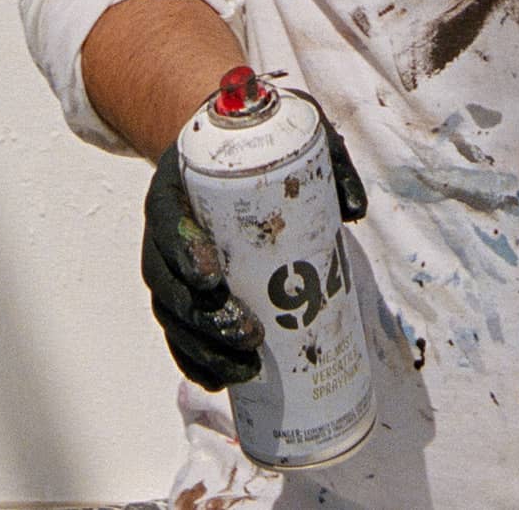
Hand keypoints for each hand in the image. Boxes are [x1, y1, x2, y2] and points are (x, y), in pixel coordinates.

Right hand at [141, 120, 367, 389]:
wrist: (222, 150)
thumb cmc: (258, 147)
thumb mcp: (290, 139)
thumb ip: (325, 161)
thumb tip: (354, 208)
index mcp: (177, 184)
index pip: (168, 220)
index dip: (185, 252)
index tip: (214, 277)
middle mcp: (164, 227)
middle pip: (168, 282)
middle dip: (205, 319)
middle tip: (251, 335)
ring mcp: (168, 263)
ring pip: (171, 314)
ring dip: (202, 349)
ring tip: (246, 368)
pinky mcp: (179, 290)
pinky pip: (176, 332)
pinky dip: (193, 359)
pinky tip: (219, 380)